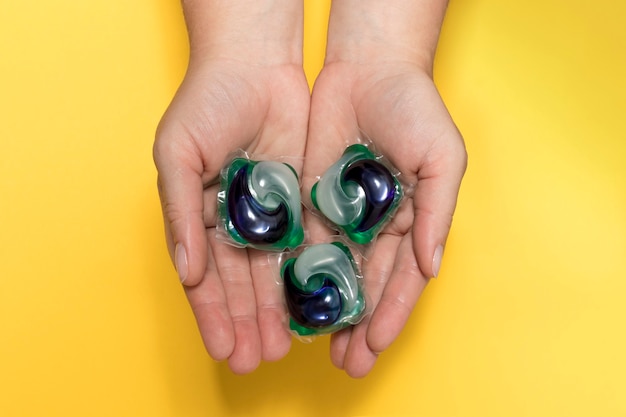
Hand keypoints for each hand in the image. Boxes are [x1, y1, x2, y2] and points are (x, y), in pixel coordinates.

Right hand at [153, 0, 308, 373]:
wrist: (255, 63)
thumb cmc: (207, 103)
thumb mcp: (179, 155)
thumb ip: (180, 214)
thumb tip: (186, 271)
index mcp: (198, 216)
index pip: (205, 277)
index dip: (213, 314)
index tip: (224, 349)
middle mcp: (233, 222)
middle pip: (241, 283)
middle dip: (247, 322)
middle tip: (258, 361)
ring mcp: (268, 213)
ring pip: (273, 272)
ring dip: (276, 311)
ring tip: (282, 347)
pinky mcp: (300, 201)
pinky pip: (302, 244)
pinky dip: (304, 276)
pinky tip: (309, 306)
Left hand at [302, 0, 466, 376]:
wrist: (368, 70)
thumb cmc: (414, 109)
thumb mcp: (441, 157)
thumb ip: (436, 212)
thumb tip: (430, 265)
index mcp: (409, 223)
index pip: (400, 279)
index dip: (390, 314)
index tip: (374, 345)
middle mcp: (375, 227)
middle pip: (365, 287)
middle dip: (357, 326)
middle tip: (347, 364)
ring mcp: (341, 217)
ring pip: (331, 274)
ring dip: (325, 311)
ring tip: (316, 347)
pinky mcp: (309, 201)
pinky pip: (302, 244)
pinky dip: (296, 275)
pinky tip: (289, 304)